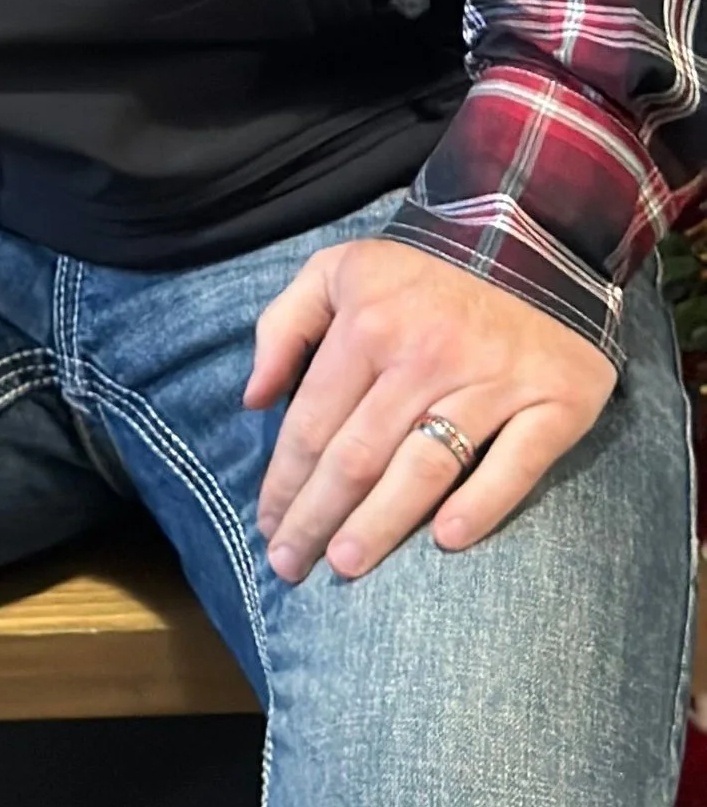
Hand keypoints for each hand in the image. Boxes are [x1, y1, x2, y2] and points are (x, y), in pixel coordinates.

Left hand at [244, 234, 614, 583]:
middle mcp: (424, 356)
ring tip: (345, 566)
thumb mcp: (338, 270)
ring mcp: (490, 382)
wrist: (532, 239)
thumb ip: (284, 325)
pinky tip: (445, 541)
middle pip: (358, 454)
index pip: (313, 420)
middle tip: (291, 566)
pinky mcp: (553, 402)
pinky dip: (480, 505)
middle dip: (316, 516)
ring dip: (381, 524)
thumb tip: (253, 398)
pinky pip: (514, 465)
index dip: (285, 479)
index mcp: (368, 325)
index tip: (266, 524)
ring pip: (424, 468)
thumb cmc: (420, 270)